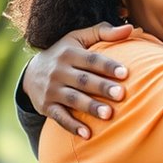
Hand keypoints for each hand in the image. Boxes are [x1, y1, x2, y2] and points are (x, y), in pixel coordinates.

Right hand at [23, 23, 132, 137]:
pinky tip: (87, 134)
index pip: (91, 60)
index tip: (125, 73)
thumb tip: (131, 28)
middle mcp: (59, 71)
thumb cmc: (64, 53)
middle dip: (102, 88)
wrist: (31, 72)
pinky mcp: (46, 107)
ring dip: (90, 107)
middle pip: (84, 80)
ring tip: (108, 115)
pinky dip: (72, 126)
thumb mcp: (79, 38)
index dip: (108, 66)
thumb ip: (104, 32)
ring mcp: (52, 90)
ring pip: (73, 99)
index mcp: (69, 53)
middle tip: (121, 95)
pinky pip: (59, 117)